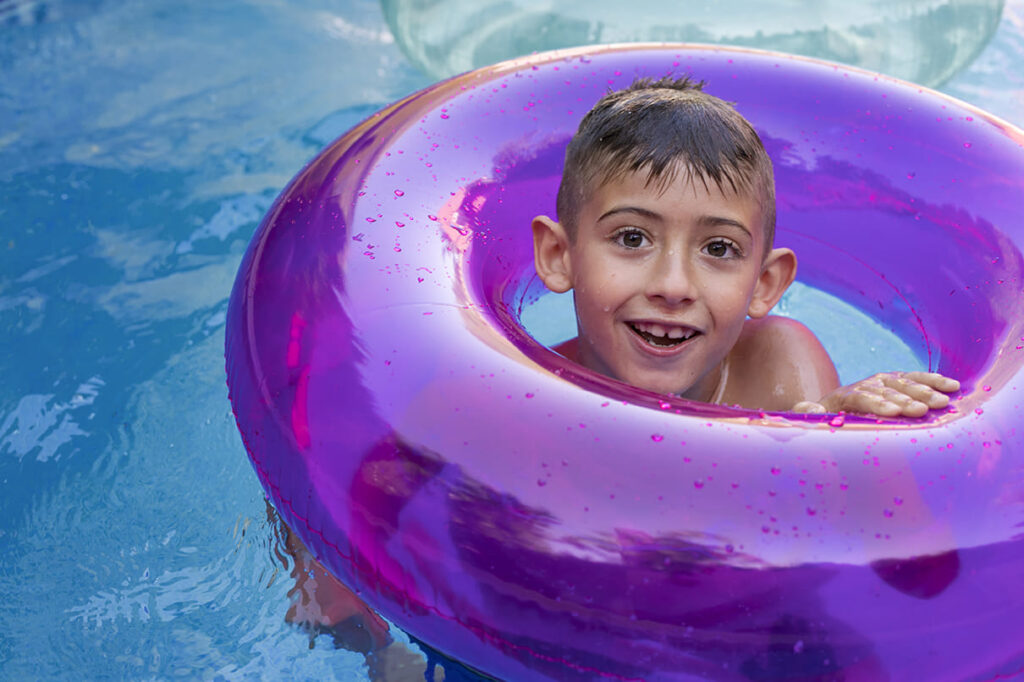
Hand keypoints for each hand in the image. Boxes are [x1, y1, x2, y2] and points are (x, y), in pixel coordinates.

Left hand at [792, 371, 959, 417]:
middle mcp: (863, 386)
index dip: (877, 404)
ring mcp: (879, 383)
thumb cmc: (821, 424)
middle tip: (923, 410)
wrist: (827, 414)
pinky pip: (914, 379)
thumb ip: (807, 415)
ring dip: (924, 391)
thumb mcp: (809, 421)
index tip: (893, 412)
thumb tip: (810, 408)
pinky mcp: (894, 384)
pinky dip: (932, 381)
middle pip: (885, 390)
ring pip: (903, 383)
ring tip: (945, 401)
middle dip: (905, 399)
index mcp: (842, 397)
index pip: (860, 397)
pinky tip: (951, 386)